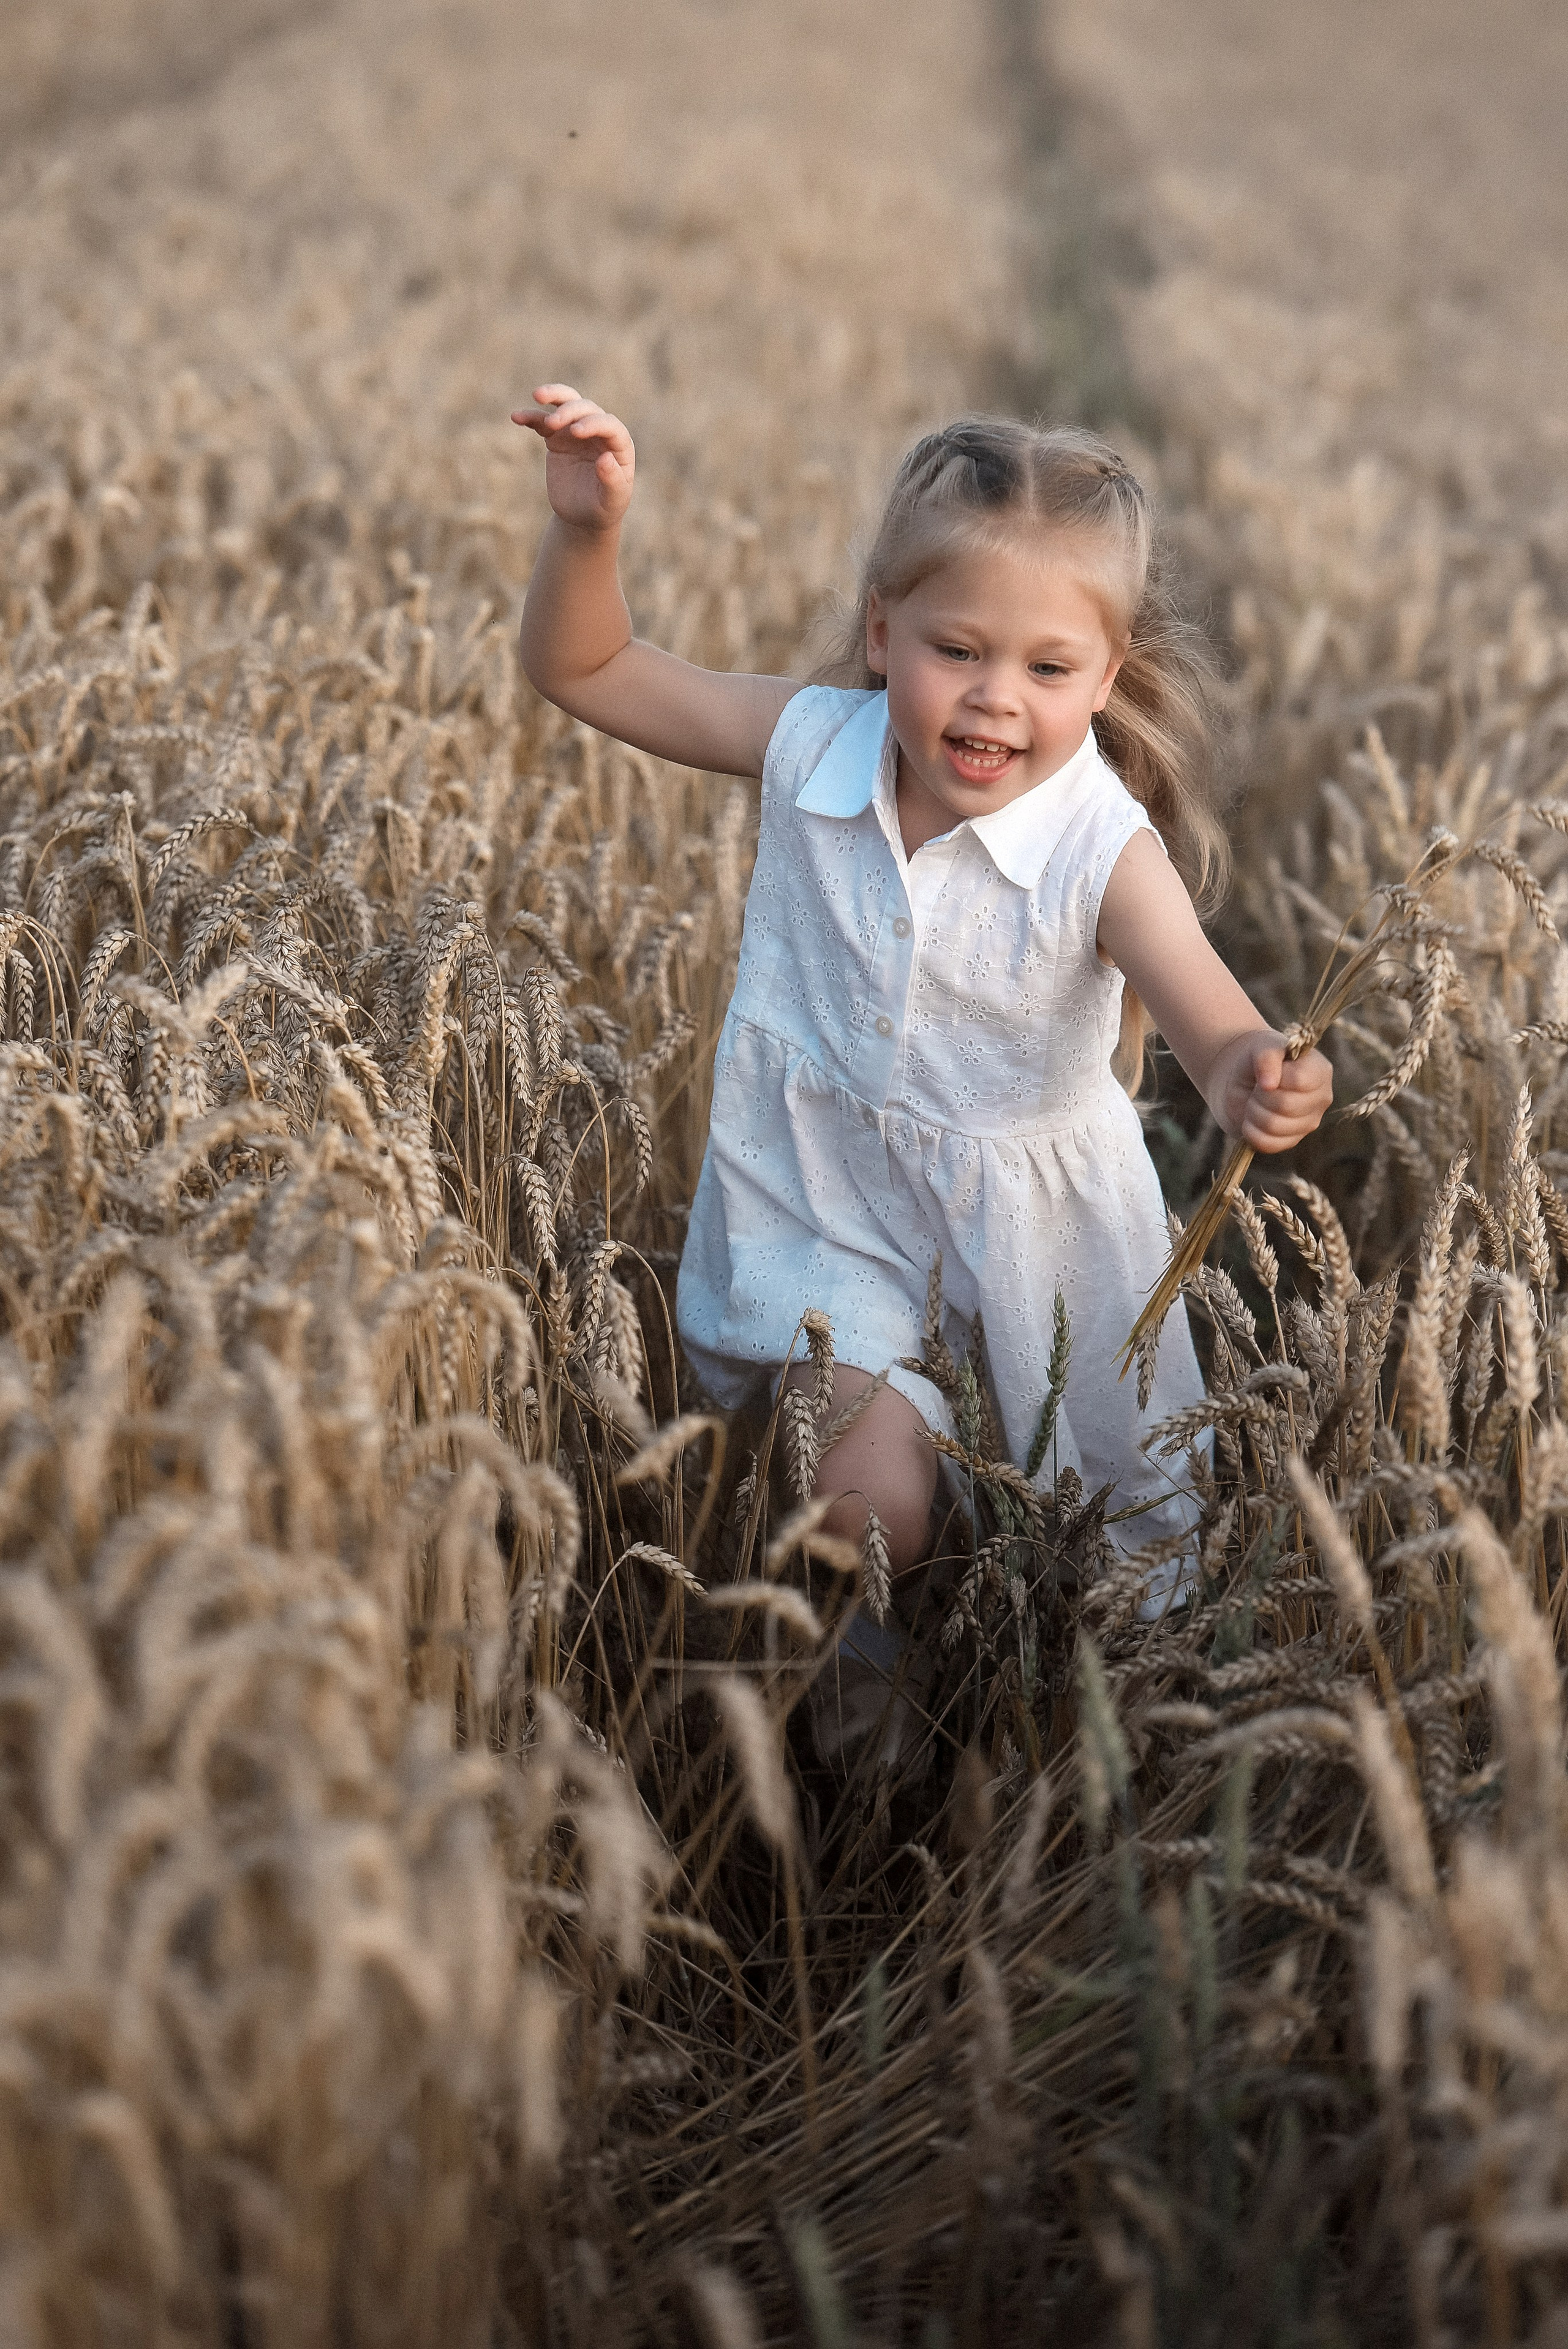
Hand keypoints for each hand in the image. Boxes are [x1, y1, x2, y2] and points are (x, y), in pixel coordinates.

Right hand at [511, 384, 634, 532]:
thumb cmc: (603, 508)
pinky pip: (543, 422)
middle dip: (569, 411)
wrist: (582, 516)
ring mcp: (577, 433)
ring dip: (553, 396)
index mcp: (618, 445)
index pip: (609, 425)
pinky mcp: (557, 439)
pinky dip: (531, 417)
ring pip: (567, 403)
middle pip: (586, 408)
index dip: (593, 423)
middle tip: (553, 423)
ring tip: (537, 396)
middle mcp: (599, 433)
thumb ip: (612, 481)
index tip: (575, 431)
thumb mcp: (612, 500)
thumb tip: (605, 458)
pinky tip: (516, 417)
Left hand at [1213, 1029, 1333, 1152]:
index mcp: (1320, 1071)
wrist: (1243, 1081)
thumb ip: (1268, 1056)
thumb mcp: (1261, 1046)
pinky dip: (1250, 1131)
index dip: (1275, 1077)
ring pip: (1273, 1125)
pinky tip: (1252, 1119)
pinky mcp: (1291, 1141)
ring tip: (1254, 1102)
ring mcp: (1308, 1123)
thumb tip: (1270, 1084)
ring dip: (1253, 1112)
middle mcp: (1321, 1099)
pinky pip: (1267, 1144)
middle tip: (1256, 1088)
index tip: (1269, 1072)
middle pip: (1285, 1105)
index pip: (1299, 1080)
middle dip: (1260, 1095)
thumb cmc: (1258, 1060)